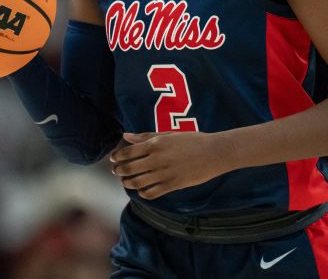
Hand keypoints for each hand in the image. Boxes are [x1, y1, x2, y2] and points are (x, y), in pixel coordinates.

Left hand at [109, 131, 232, 199]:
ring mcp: (164, 173)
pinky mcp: (172, 185)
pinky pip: (151, 193)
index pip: (128, 152)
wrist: (214, 153)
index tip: (113, 159)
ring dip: (127, 183)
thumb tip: (125, 136)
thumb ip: (146, 136)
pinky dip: (142, 192)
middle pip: (129, 168)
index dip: (117, 157)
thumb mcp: (169, 133)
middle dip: (119, 171)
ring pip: (137, 182)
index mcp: (156, 143)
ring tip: (126, 181)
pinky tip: (142, 189)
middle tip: (116, 171)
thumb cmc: (192, 140)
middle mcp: (157, 159)